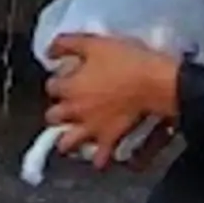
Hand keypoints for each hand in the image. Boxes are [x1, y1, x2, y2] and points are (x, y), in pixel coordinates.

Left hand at [45, 35, 182, 165]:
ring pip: (67, 143)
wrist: (154, 82)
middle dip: (58, 112)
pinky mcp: (109, 139)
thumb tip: (49, 50)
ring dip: (68, 140)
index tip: (68, 78)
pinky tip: (99, 155)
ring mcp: (91, 128)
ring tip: (75, 135)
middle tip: (69, 106)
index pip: (51, 87)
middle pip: (52, 117)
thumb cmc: (126, 61)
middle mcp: (75, 111)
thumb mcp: (94, 43)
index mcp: (69, 87)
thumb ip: (67, 44)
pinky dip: (98, 158)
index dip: (59, 81)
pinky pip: (99, 158)